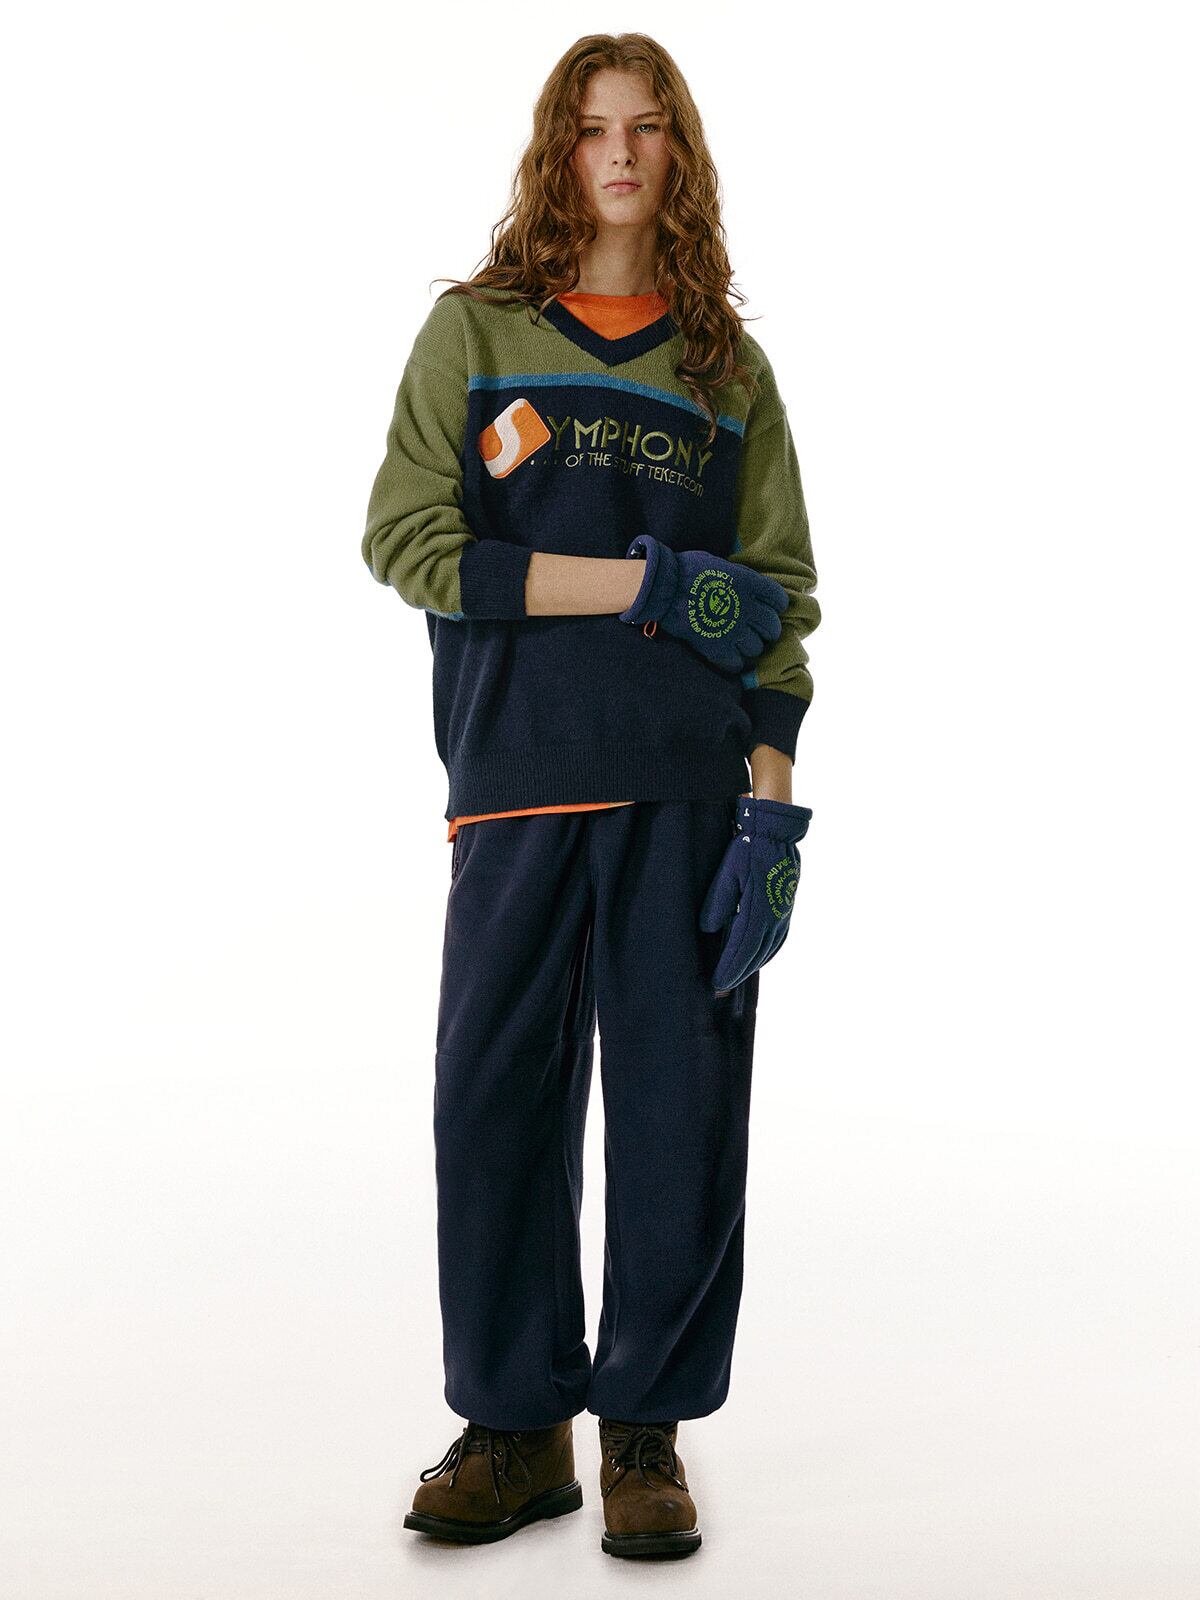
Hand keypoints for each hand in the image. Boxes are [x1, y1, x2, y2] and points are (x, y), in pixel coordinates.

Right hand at [618, 534, 787, 671]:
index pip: (778, 599)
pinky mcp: (717, 648)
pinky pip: (737, 664)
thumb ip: (740, 577)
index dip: (776, 605)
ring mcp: (733, 630)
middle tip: (759, 630)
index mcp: (749, 584)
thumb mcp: (721, 564)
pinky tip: (729, 656)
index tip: (770, 607)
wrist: (663, 587)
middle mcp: (747, 608)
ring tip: (741, 643)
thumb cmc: (687, 569)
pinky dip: (735, 662)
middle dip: (768, 629)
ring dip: (751, 646)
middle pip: (772, 627)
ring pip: (757, 648)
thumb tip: (747, 585)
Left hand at [699, 796, 812, 993]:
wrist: (777, 833)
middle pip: (755, 956)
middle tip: (721, 989)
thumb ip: (717, 903)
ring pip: (767, 950)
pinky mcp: (786, 909)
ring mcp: (783, 915)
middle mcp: (773, 918)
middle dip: (737, 974)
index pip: (741, 949)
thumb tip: (708, 930)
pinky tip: (759, 959)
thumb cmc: (748, 850)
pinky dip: (767, 954)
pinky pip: (778, 940)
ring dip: (751, 967)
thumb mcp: (727, 873)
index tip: (715, 983)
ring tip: (735, 979)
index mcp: (757, 911)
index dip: (728, 969)